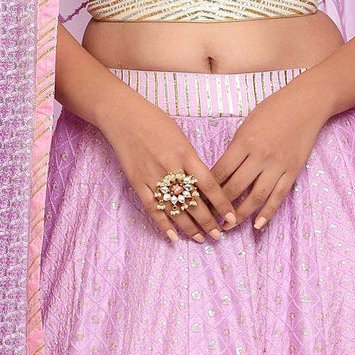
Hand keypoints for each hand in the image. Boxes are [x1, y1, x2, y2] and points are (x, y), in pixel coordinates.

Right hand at [98, 93, 238, 243]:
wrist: (123, 115)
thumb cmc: (155, 122)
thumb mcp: (181, 137)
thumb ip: (192, 161)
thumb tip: (204, 186)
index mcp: (185, 153)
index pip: (209, 185)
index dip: (221, 204)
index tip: (231, 217)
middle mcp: (170, 167)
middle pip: (193, 202)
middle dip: (208, 222)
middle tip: (218, 236)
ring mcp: (152, 176)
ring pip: (174, 209)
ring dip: (188, 227)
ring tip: (199, 238)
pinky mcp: (137, 182)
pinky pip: (152, 207)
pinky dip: (162, 223)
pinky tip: (172, 236)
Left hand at [209, 75, 328, 230]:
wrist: (306, 104)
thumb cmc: (273, 110)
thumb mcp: (246, 125)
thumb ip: (235, 149)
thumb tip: (221, 173)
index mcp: (244, 142)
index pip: (220, 172)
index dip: (208, 189)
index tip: (199, 200)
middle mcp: (260, 156)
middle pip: (235, 188)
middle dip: (220, 206)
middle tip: (209, 218)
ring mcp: (278, 165)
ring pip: (256, 197)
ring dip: (241, 215)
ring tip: (229, 226)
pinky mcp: (292, 171)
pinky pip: (278, 196)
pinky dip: (267, 212)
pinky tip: (257, 224)